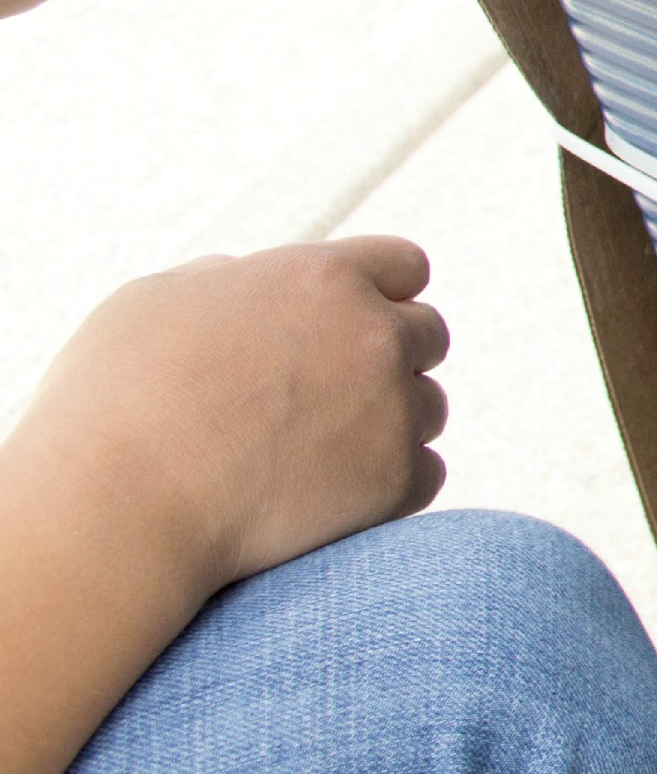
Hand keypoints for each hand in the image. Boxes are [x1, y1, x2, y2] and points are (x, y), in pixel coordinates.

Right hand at [21, 238, 449, 591]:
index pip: (405, 267)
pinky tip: (332, 497)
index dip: (383, 296)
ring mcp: (392, 407)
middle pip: (426, 336)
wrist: (114, 506)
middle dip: (387, 361)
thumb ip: (226, 282)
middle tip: (331, 400)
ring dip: (389, 426)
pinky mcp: (395, 479)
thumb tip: (251, 277)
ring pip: (427, 407)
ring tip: (313, 455)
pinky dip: (389, 487)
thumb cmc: (112, 402)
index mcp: (323, 278)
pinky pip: (425, 475)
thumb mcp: (157, 304)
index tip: (358, 327)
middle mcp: (374, 334)